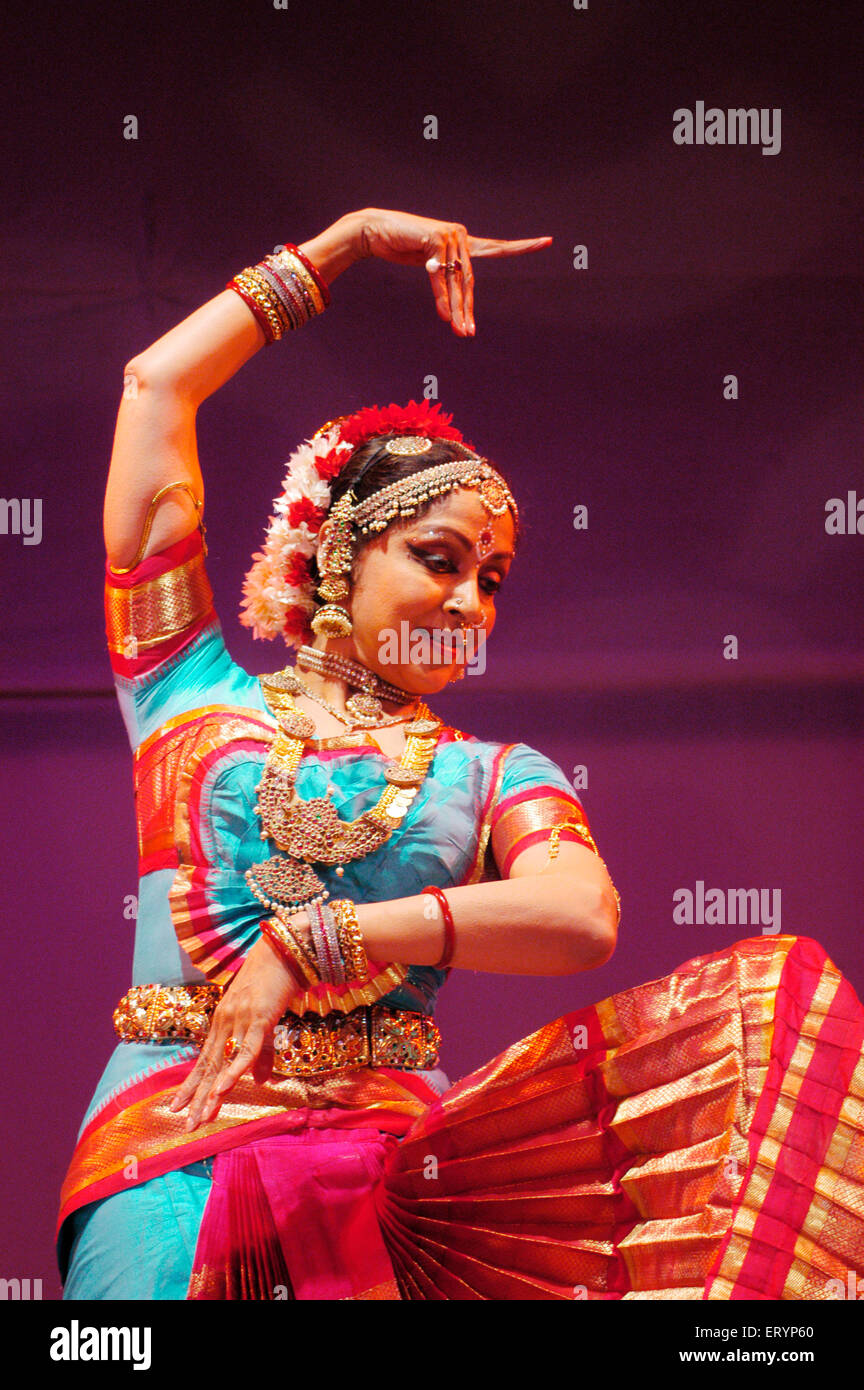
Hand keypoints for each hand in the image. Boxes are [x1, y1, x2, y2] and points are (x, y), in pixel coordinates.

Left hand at [167, 935, 299, 1130]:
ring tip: (202, 1117)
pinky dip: (233, 1071)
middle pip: (208, 1067)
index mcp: (223, 1023)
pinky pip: (244, 1050)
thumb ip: (261, 1052)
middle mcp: (224, 1023)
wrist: (282, 951)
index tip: (177, 1108)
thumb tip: (258, 1081)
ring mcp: (238, 1020)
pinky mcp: (257, 1018)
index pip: (203, 1061)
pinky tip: (223, 1089)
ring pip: (222, 1063)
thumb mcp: (264, 1022)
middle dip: (197, 1098)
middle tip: (187, 1126)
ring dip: (211, 1093)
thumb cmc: (273, 983)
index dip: (191, 1086)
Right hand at [353, 207, 552, 336]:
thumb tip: (455, 309)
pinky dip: (441, 299)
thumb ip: (445, 279)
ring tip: (460, 333)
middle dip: (467, 310)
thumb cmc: (402, 246)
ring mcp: (450, 236)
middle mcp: (461, 236)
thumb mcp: (428, 266)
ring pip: (455, 282)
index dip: (521, 247)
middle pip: (468, 281)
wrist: (376, 231)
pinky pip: (439, 277)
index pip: (496, 248)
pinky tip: (445, 316)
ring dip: (456, 310)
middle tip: (468, 334)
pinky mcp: (435, 239)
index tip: (547, 241)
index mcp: (464, 242)